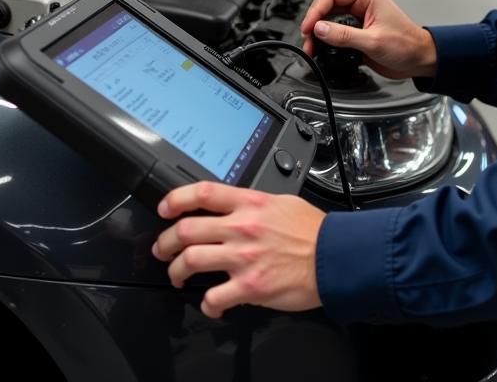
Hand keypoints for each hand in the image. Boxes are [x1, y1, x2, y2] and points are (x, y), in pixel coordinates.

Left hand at [152, 182, 325, 317]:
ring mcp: (244, 257)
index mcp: (250, 203)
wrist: (333, 256)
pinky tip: (210, 303)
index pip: (203, 193)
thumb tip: (234, 207)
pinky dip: (207, 304)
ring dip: (176, 271)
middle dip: (166, 242)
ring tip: (176, 276)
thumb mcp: (280, 202)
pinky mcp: (250, 286)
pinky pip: (214, 297)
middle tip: (163, 249)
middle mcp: (242, 227)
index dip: (176, 198)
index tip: (165, 208)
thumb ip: (253, 204)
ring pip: (191, 261)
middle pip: (187, 229)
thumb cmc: (312, 231)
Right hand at [300, 0, 436, 79]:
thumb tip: (319, 29)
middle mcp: (362, 2)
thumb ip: (344, 35)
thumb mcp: (373, 41)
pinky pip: (337, 30)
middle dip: (314, 22)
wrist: (420, 59)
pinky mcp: (358, 30)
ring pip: (330, 19)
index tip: (308, 27)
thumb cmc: (407, 45)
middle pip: (328, 5)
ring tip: (312, 48)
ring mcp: (359, 16)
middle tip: (307, 39)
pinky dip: (327, 40)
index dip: (315, 10)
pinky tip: (323, 50)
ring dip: (319, 33)